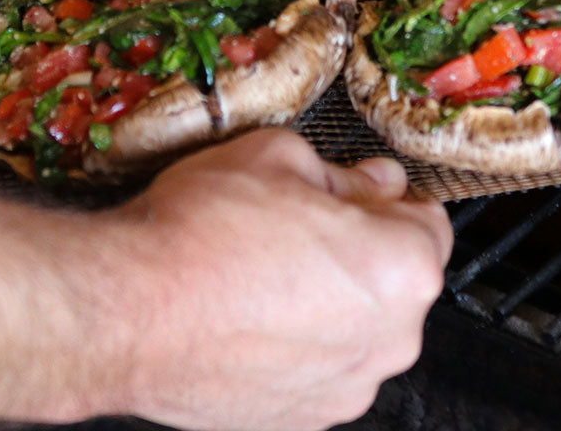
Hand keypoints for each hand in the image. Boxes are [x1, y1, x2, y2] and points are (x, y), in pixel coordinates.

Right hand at [101, 129, 451, 430]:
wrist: (131, 309)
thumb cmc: (202, 233)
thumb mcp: (276, 156)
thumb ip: (341, 172)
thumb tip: (368, 183)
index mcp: (400, 267)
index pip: (429, 221)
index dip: (387, 196)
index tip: (359, 189)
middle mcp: (389, 339)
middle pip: (395, 279)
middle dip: (358, 247)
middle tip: (296, 219)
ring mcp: (345, 387)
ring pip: (355, 327)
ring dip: (326, 298)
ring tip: (261, 266)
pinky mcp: (301, 418)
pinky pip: (318, 366)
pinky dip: (296, 340)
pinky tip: (246, 309)